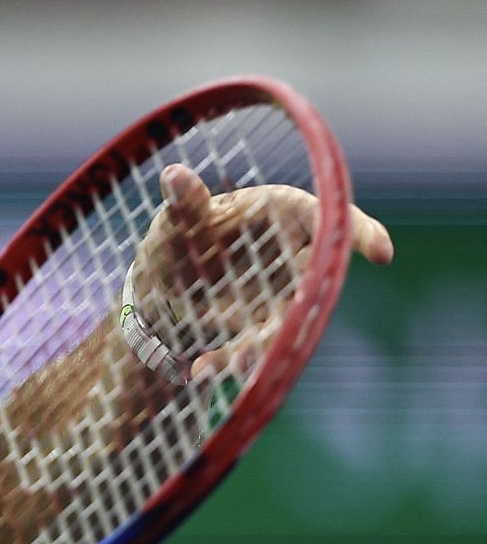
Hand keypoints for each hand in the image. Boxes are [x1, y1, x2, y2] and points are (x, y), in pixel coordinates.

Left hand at [127, 163, 392, 378]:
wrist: (161, 283)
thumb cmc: (180, 236)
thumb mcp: (177, 222)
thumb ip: (184, 207)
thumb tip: (173, 175)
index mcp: (283, 212)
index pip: (328, 217)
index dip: (360, 232)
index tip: (381, 253)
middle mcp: (296, 253)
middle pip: (315, 280)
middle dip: (298, 310)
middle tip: (271, 327)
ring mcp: (286, 292)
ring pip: (288, 321)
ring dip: (261, 344)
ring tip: (231, 363)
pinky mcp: (267, 326)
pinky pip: (258, 346)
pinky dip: (230, 360)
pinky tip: (201, 368)